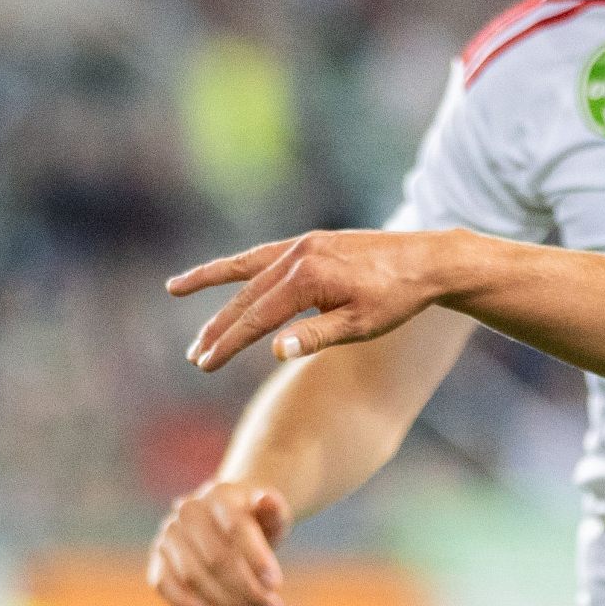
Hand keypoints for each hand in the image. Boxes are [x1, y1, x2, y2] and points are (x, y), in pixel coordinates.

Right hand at [148, 480, 291, 605]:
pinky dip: (183, 603)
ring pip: (193, 576)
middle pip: (216, 559)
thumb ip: (275, 512)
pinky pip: (163, 584)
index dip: (256, 558)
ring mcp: (170, 535)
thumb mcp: (273, 517)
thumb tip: (267, 500)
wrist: (230, 523)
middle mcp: (189, 512)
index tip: (275, 584)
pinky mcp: (159, 558)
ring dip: (226, 603)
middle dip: (247, 590)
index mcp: (220, 496)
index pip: (237, 528)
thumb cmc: (257, 523)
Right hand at [168, 228, 465, 373]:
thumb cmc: (398, 299)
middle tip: (195, 356)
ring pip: (248, 269)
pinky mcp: (310, 241)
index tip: (204, 363)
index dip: (228, 342)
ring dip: (214, 284)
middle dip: (217, 326)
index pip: (256, 317)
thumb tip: (273, 350)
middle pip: (246, 295)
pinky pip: (264, 254)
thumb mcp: (361, 325)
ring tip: (176, 290)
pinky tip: (225, 274)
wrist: (428, 260)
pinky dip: (240, 264)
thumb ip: (316, 336)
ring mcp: (303, 244)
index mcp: (308, 278)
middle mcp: (298, 254)